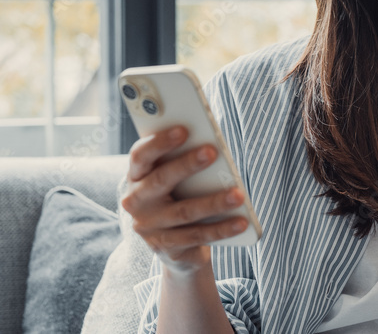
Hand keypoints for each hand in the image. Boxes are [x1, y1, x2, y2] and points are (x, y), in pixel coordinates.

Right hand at [120, 126, 248, 275]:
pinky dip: (222, 229)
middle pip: (160, 180)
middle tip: (212, 151)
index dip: (160, 142)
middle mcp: (137, 202)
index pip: (140, 155)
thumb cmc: (179, 196)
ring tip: (238, 194)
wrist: (175, 246)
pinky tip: (241, 222)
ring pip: (184, 212)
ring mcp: (149, 228)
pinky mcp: (167, 248)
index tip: (183, 129)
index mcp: (136, 177)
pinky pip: (197, 237)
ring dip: (213, 202)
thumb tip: (210, 143)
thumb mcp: (175, 178)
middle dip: (187, 165)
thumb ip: (182, 160)